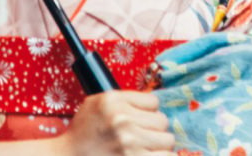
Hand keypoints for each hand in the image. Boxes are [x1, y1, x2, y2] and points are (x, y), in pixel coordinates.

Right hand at [58, 91, 175, 155]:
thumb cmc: (84, 133)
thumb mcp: (96, 104)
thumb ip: (124, 100)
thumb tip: (155, 103)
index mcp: (112, 101)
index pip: (154, 101)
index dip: (147, 112)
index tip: (138, 120)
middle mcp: (121, 120)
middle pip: (162, 121)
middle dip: (153, 130)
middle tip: (139, 138)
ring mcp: (128, 143)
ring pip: (167, 140)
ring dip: (158, 147)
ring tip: (143, 149)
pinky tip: (147, 155)